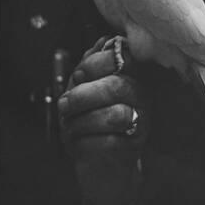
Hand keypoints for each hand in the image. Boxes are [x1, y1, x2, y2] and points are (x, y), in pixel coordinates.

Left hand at [57, 37, 150, 204]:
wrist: (98, 162)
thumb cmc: (89, 118)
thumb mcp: (85, 87)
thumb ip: (92, 64)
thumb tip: (102, 41)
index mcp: (129, 75)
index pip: (121, 58)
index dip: (95, 64)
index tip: (78, 75)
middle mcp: (141, 95)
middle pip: (116, 87)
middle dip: (82, 96)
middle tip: (63, 105)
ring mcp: (141, 122)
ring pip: (115, 116)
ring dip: (82, 122)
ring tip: (68, 126)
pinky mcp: (134, 148)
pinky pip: (110, 144)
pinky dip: (84, 144)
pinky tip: (76, 144)